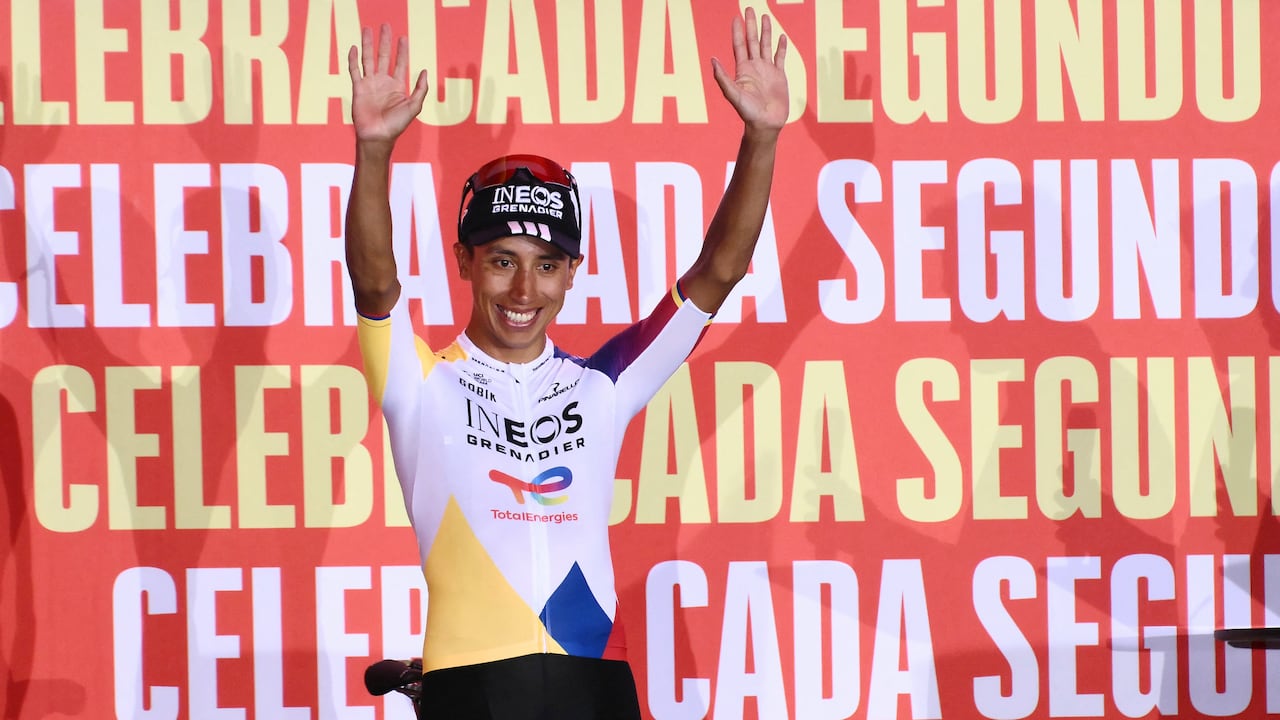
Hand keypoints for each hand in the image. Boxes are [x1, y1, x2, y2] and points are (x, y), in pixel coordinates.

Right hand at [348, 24, 428, 143]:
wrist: (378, 136)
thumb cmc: (396, 125)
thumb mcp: (414, 107)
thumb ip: (420, 89)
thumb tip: (425, 71)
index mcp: (397, 86)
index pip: (400, 63)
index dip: (402, 50)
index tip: (403, 38)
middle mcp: (383, 83)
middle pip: (384, 56)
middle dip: (385, 41)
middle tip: (386, 26)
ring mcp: (370, 84)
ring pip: (368, 59)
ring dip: (368, 44)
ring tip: (367, 29)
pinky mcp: (358, 89)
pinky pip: (354, 71)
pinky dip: (353, 59)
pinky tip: (353, 47)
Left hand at [711, 8, 788, 133]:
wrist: (765, 124)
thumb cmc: (747, 112)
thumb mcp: (733, 94)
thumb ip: (722, 78)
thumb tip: (712, 59)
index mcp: (743, 70)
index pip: (739, 45)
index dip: (738, 31)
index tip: (736, 17)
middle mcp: (754, 67)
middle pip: (752, 41)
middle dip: (751, 25)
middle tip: (749, 9)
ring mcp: (767, 70)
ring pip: (766, 45)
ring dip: (766, 31)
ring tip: (765, 17)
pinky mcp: (779, 76)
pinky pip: (780, 57)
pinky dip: (781, 47)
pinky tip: (781, 37)